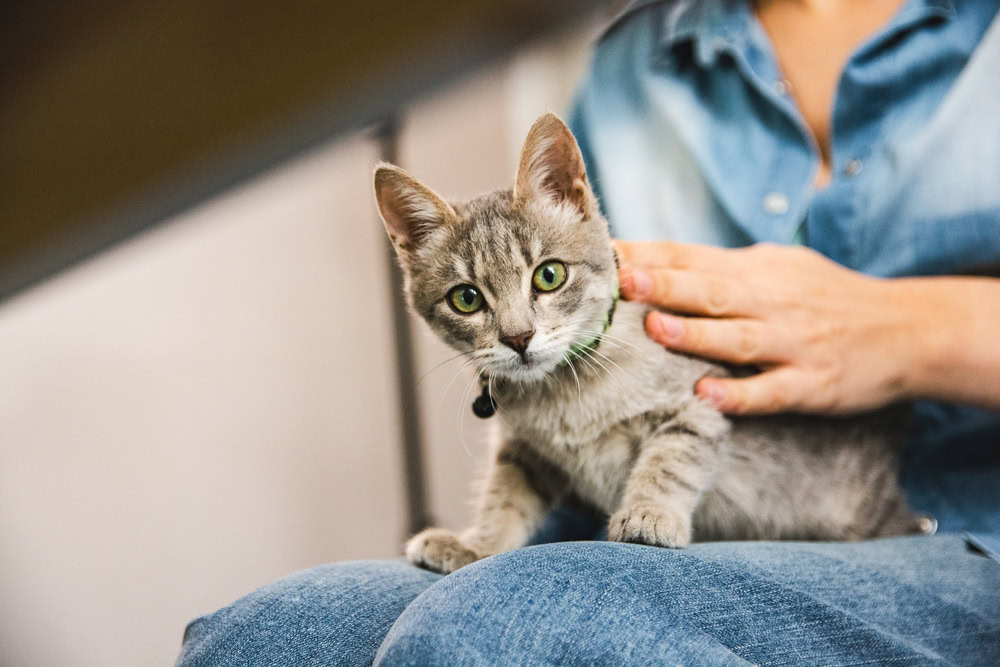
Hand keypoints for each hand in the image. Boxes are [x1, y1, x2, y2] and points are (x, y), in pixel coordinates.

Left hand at [615, 241, 927, 414]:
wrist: (906, 329)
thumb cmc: (825, 297)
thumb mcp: (778, 267)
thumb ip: (722, 266)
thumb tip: (658, 260)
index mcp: (755, 270)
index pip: (691, 257)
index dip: (648, 255)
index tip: (605, 252)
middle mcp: (770, 301)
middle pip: (710, 290)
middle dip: (664, 284)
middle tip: (621, 279)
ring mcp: (791, 343)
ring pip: (737, 338)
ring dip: (695, 334)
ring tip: (655, 329)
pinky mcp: (811, 383)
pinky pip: (770, 391)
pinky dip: (739, 394)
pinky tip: (707, 394)